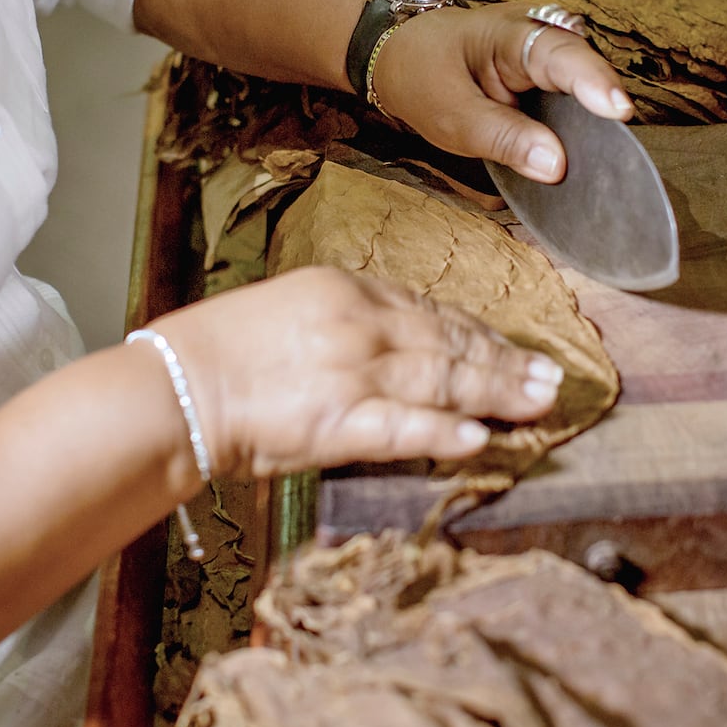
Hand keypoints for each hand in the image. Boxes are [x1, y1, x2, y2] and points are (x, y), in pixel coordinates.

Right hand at [146, 267, 562, 478]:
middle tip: (550, 376)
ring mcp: (351, 372)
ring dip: (497, 392)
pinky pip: (405, 426)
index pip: (430, 311)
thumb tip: (397, 344)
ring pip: (442, 380)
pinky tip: (482, 437)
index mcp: (346, 289)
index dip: (478, 333)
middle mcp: (358, 324)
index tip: (512, 347)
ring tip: (539, 403)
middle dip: (505, 361)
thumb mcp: (292, 310)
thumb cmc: (221, 351)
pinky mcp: (337, 421)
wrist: (175, 387)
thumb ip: (348, 322)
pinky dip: (446, 431)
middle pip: (449, 343)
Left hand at [370, 0, 633, 183]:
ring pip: (586, 86)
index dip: (593, 82)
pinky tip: (588, 157)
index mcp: (511, 34)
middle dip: (605, 107)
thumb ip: (504, 139)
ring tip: (610, 163)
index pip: (562, 54)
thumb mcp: (452, 117)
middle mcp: (542, 36)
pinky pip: (575, 100)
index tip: (618, 112)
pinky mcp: (552, 77)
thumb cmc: (425, 76)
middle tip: (622, 155)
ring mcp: (550, 54)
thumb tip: (558, 166)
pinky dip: (582, 126)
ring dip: (596, 122)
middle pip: (588, 69)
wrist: (407, 54)